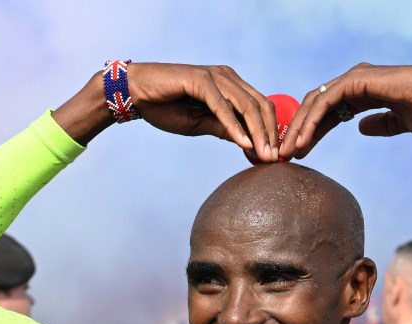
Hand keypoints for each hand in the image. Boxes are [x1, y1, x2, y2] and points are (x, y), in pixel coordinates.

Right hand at [127, 63, 278, 161]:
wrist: (136, 94)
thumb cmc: (166, 107)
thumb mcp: (201, 123)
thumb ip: (225, 129)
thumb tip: (250, 144)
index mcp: (230, 85)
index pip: (260, 107)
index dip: (271, 131)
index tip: (275, 156)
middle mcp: (227, 77)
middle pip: (260, 105)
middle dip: (270, 134)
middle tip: (275, 159)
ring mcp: (215, 76)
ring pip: (246, 106)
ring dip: (258, 133)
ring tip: (264, 155)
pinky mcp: (201, 80)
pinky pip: (223, 107)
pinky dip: (235, 127)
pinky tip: (244, 144)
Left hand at [279, 63, 411, 158]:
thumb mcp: (398, 123)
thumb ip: (378, 124)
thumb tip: (360, 128)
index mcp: (361, 91)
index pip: (326, 112)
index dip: (312, 132)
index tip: (300, 152)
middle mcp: (353, 81)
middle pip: (315, 107)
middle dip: (298, 131)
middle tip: (285, 154)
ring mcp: (352, 78)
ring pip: (315, 104)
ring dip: (299, 128)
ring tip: (289, 152)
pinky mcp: (354, 80)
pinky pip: (325, 103)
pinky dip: (312, 122)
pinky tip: (303, 141)